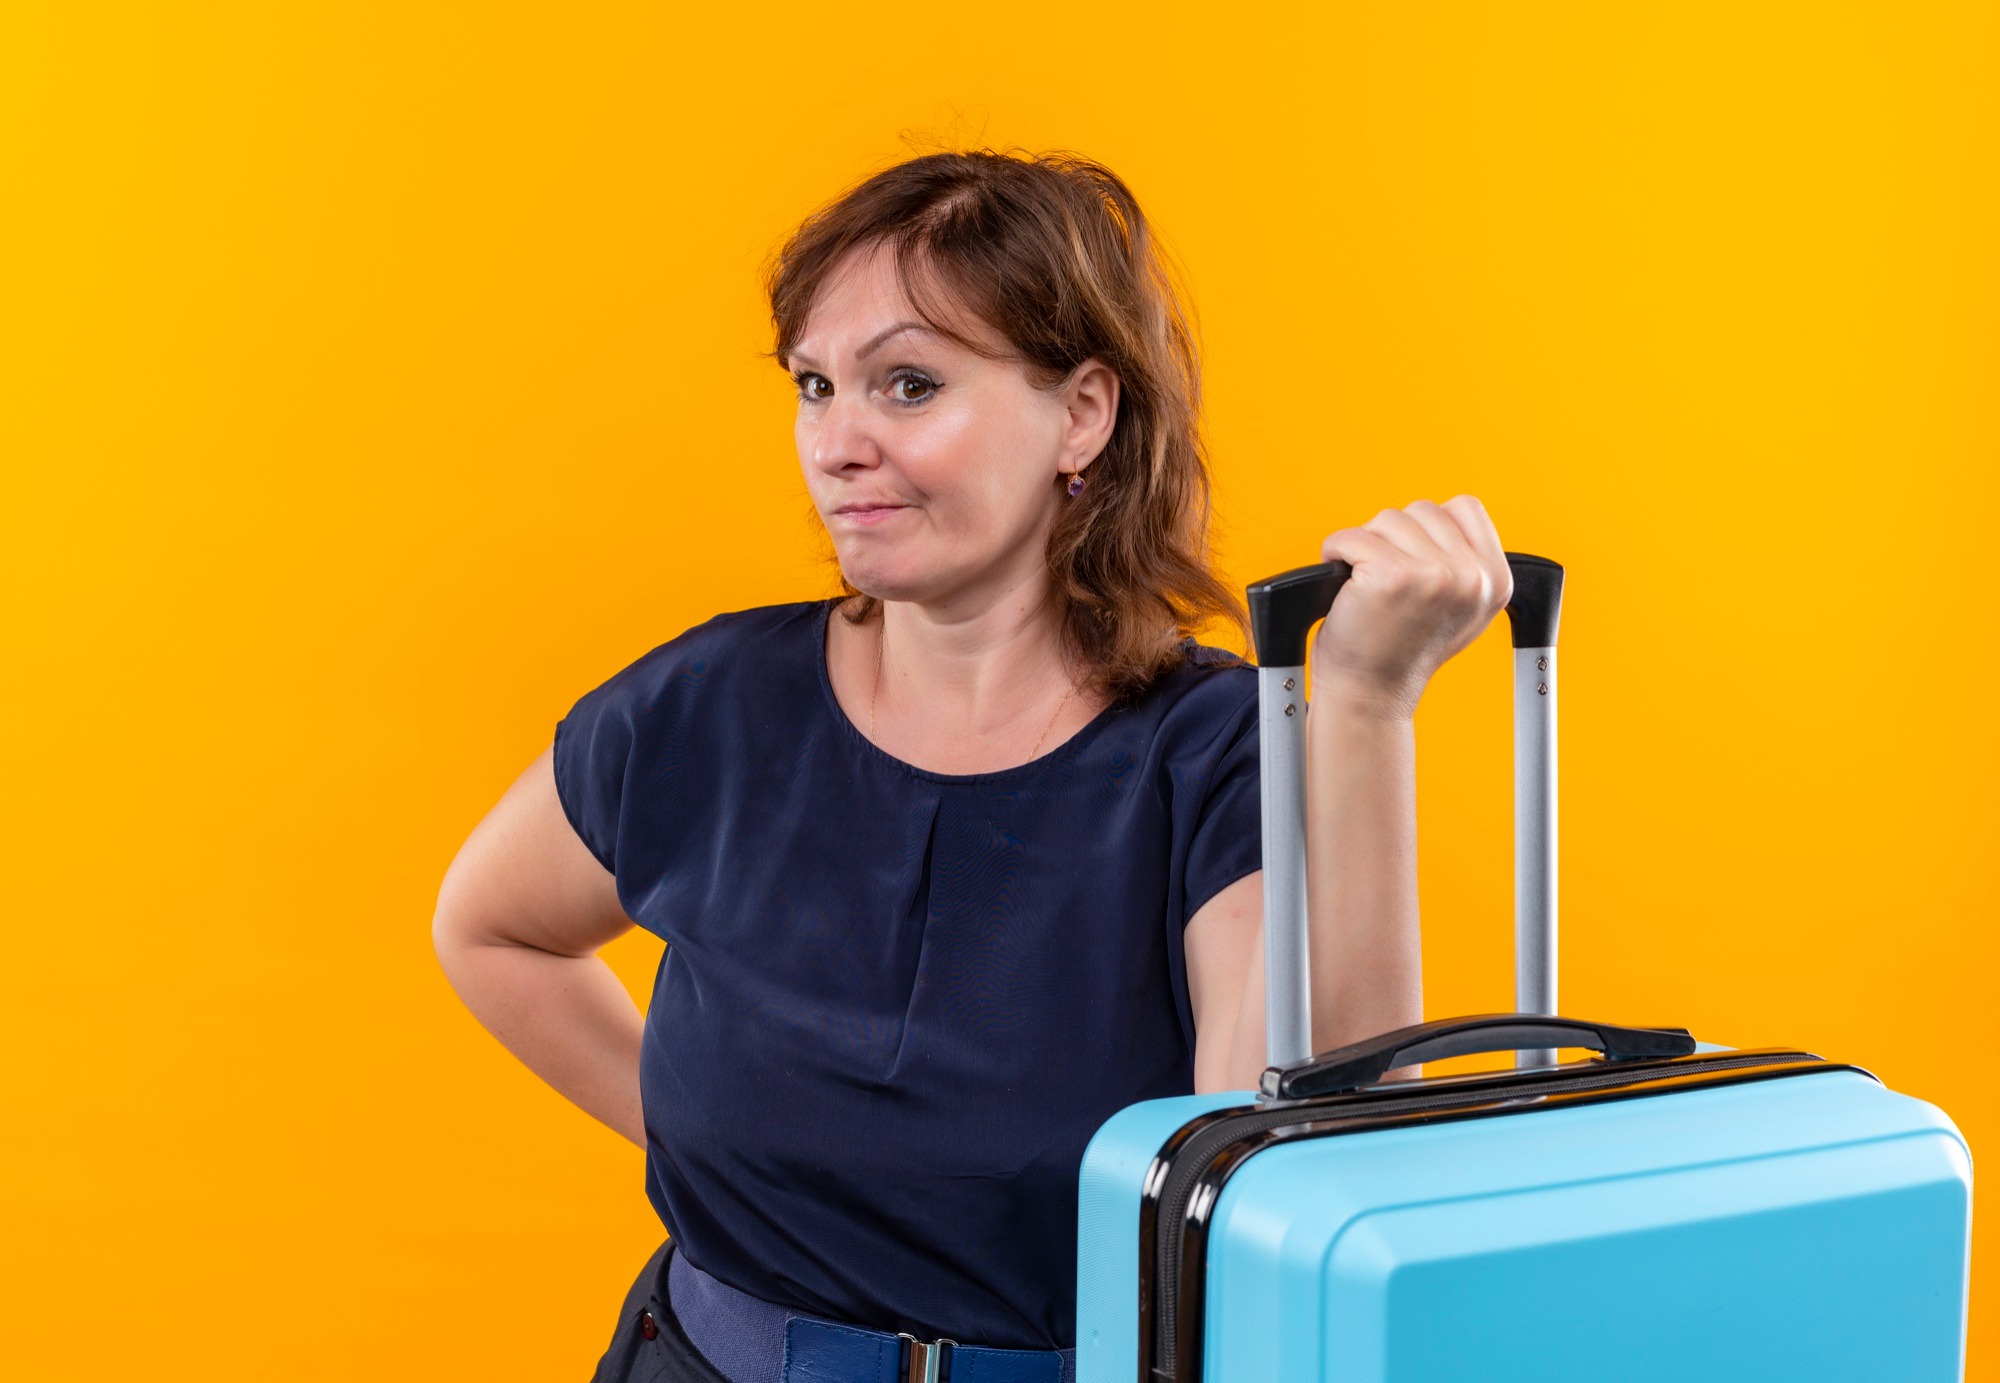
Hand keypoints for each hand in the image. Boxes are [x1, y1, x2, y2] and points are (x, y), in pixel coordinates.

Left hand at [1311, 496, 1512, 718]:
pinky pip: (1351, 536)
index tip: (1413, 565)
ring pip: (1387, 519)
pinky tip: (1345, 585)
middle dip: (1394, 538)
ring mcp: (1436, 575)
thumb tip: (1446, 517)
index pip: (1465, 507)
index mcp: (1496, 580)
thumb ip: (1465, 562)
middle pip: (1421, 510)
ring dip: (1366, 546)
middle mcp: (1472, 577)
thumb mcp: (1458, 607)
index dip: (1428, 528)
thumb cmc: (1402, 647)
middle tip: (1387, 584)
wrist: (1371, 691)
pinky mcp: (1392, 576)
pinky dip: (1336, 552)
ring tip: (1369, 587)